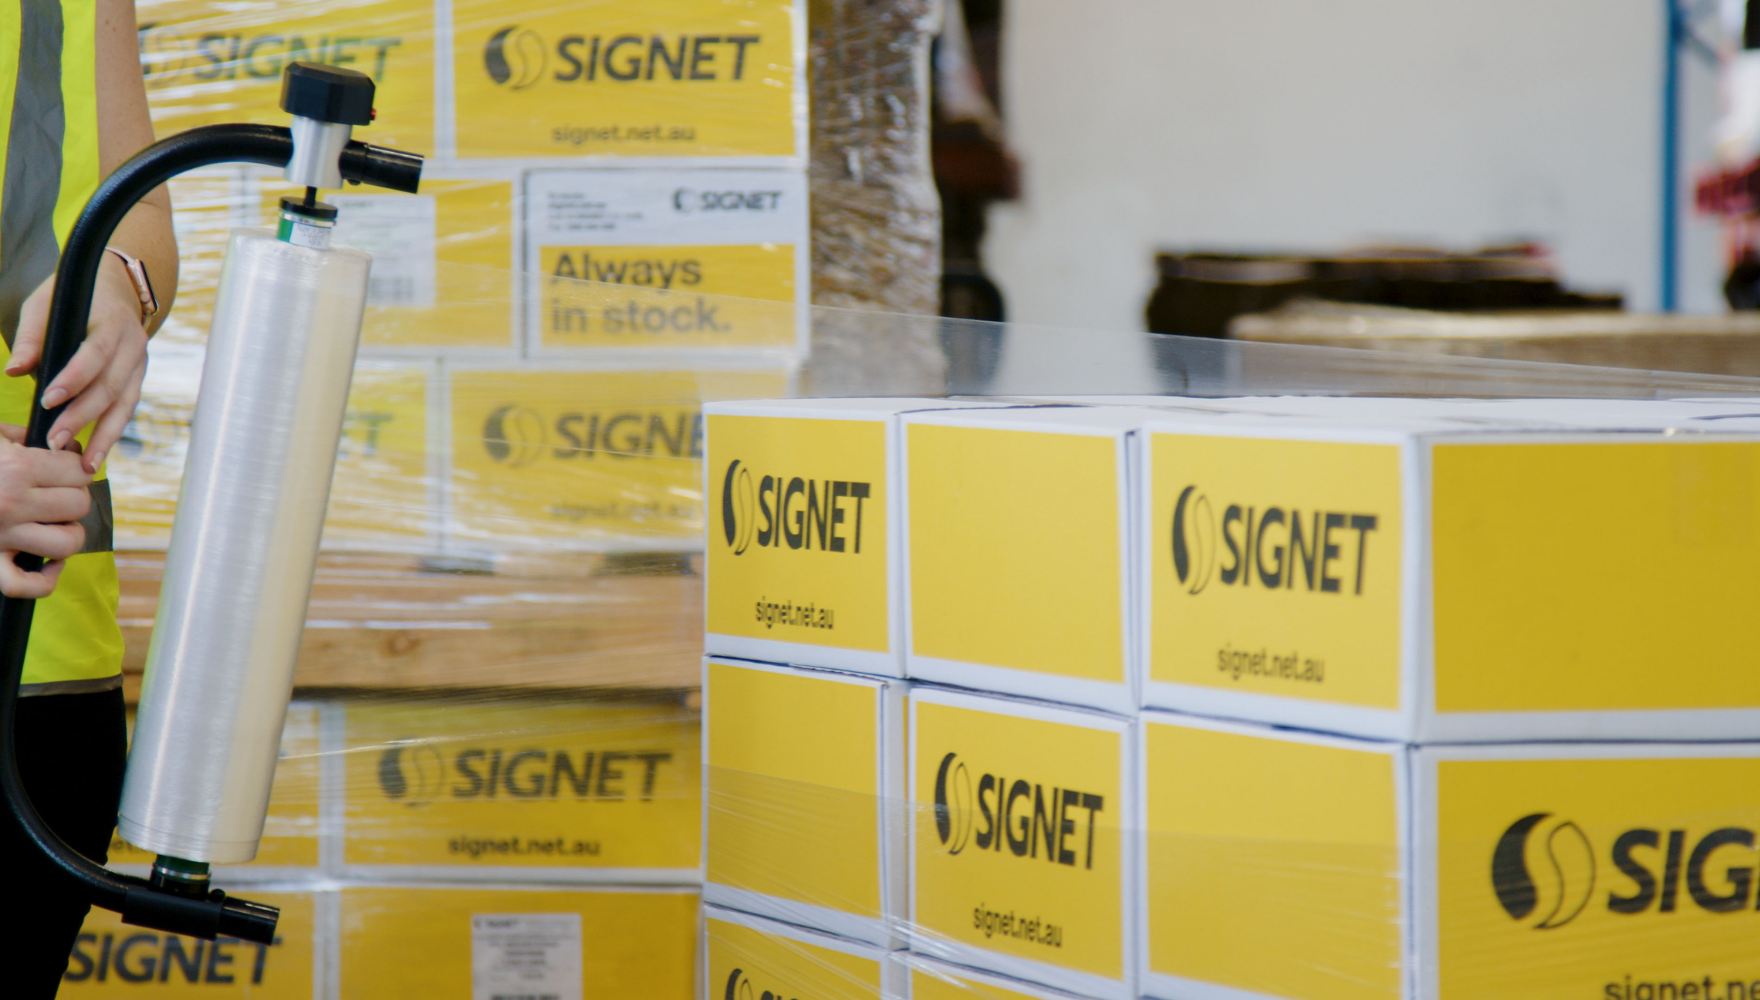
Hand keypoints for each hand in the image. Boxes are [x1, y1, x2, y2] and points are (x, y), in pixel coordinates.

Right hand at [0, 424, 91, 597]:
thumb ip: (23, 436)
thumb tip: (61, 444)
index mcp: (16, 467)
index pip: (78, 472)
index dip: (76, 469)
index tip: (65, 469)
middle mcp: (12, 503)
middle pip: (78, 505)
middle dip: (73, 497)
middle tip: (57, 494)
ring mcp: (0, 536)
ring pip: (66, 544)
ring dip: (68, 534)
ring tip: (55, 524)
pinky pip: (25, 585)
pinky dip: (46, 579)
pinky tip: (49, 563)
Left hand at [6, 254, 148, 473]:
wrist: (118, 287)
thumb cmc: (76, 296)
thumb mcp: (45, 304)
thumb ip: (31, 338)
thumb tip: (13, 371)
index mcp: (111, 322)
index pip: (96, 354)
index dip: (75, 378)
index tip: (49, 400)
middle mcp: (133, 346)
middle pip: (111, 386)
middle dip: (83, 417)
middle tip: (56, 441)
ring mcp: (140, 365)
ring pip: (125, 405)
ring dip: (104, 437)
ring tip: (85, 465)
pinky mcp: (138, 379)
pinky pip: (127, 410)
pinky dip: (112, 433)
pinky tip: (97, 454)